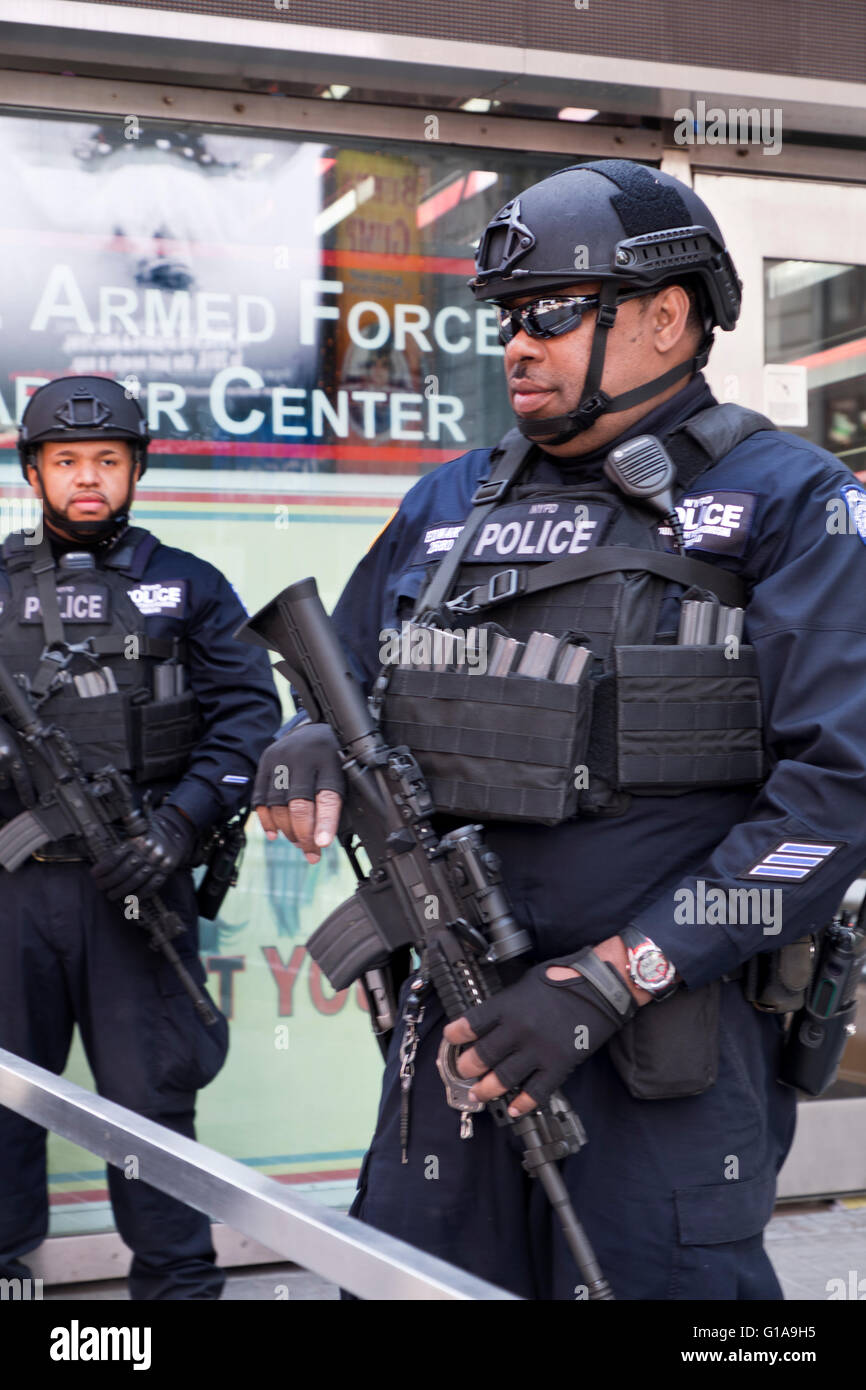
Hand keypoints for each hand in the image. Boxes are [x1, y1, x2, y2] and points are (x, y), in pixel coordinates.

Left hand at [90, 805, 197, 902]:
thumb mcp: (134, 832)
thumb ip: (119, 846)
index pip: (117, 855)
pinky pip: (153, 885)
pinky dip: (140, 894)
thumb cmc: (148, 836)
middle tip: (100, 887)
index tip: (94, 874)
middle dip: (110, 881)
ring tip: (111, 895)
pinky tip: (130, 899)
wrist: (175, 834)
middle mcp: (148, 850)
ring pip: (138, 879)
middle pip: (126, 869)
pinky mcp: (166, 870)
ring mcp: (159, 861)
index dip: (103, 867)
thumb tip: (101, 862)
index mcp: (137, 840)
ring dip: (122, 890)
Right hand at [253, 723, 344, 862]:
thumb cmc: (335, 756)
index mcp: (330, 761)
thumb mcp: (346, 772)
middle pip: (299, 804)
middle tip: (312, 853)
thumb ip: (340, 799)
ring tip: (298, 843)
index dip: (324, 823)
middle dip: (304, 834)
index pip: (327, 797)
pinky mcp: (265, 762)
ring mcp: (281, 758)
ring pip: (278, 805)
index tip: (321, 844)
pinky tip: (275, 834)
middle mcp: (304, 757)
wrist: (315, 727)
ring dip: (287, 830)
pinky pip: (261, 798)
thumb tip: (329, 838)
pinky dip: (267, 820)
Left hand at [442, 953, 636, 1115]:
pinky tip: (514, 1108)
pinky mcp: (558, 1064)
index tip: (450, 1038)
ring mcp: (538, 1049)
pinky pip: (536, 1090)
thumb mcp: (527, 982)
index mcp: (509, 1005)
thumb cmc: (565, 978)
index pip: (472, 1023)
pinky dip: (523, 1103)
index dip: (456, 1033)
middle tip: (462, 1071)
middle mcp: (519, 1029)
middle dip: (466, 1067)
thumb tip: (491, 1018)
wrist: (601, 987)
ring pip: (503, 1078)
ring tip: (478, 1094)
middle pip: (482, 1055)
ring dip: (487, 1089)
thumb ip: (508, 1002)